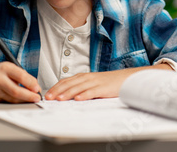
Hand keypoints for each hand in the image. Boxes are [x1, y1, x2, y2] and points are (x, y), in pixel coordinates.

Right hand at [0, 62, 41, 102]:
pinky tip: (23, 100)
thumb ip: (24, 76)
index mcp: (4, 68)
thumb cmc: (0, 71)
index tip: (38, 89)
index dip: (31, 84)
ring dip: (24, 100)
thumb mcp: (12, 67)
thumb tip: (35, 87)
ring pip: (12, 99)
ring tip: (32, 99)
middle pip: (16, 91)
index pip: (20, 76)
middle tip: (37, 98)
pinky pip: (8, 101)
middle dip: (29, 96)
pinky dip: (17, 101)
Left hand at [44, 64, 172, 100]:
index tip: (48, 95)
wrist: (128, 78)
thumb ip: (82, 88)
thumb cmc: (110, 83)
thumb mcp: (94, 84)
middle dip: (58, 91)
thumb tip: (69, 97)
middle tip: (49, 98)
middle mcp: (88, 78)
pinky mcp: (104, 88)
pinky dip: (85, 95)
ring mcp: (96, 82)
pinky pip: (93, 91)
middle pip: (70, 84)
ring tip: (59, 99)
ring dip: (68, 93)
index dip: (56, 87)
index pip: (66, 81)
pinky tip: (78, 99)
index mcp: (84, 77)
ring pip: (79, 87)